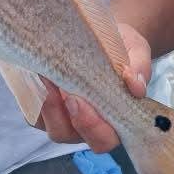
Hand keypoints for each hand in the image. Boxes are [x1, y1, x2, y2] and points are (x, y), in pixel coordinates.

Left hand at [38, 23, 151, 151]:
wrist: (98, 34)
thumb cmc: (120, 47)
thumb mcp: (135, 49)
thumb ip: (139, 66)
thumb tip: (136, 86)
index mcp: (114, 119)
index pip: (104, 138)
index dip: (93, 127)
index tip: (84, 102)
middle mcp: (85, 125)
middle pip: (71, 137)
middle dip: (68, 119)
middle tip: (68, 93)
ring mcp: (62, 117)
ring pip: (50, 126)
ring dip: (47, 107)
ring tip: (47, 77)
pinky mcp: (42, 106)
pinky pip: (33, 111)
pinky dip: (34, 96)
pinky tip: (36, 74)